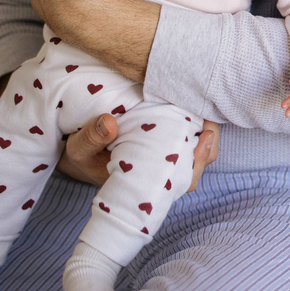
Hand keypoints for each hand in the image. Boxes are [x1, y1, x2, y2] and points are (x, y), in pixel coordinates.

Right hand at [57, 114, 220, 192]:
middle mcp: (161, 173)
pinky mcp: (165, 145)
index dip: (198, 161)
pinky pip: (190, 141)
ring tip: (205, 112)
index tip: (202, 138)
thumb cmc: (85, 155)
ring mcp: (164, 160)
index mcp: (146, 180)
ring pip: (199, 153)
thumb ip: (91, 138)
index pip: (184, 180)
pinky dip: (197, 127)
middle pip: (198, 166)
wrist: (84, 153)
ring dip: (206, 135)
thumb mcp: (80, 149)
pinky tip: (196, 110)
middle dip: (209, 145)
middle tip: (209, 121)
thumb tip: (109, 122)